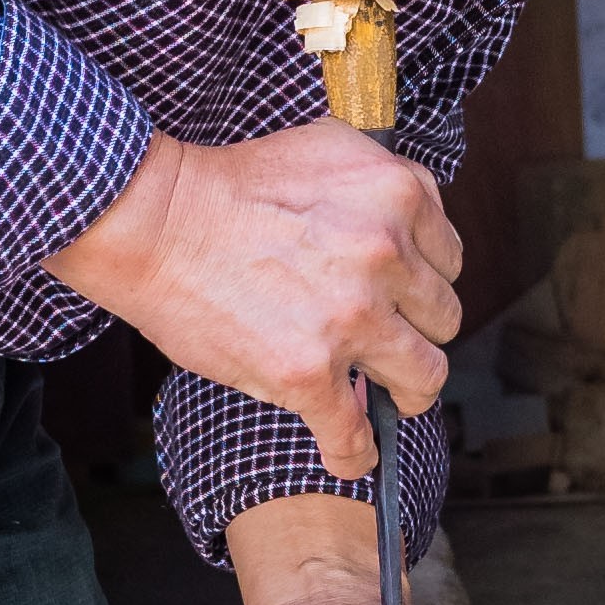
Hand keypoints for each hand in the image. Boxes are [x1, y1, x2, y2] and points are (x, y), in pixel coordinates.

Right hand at [51, 126, 458, 483]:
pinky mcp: (309, 372)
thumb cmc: (227, 187)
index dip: (422, 282)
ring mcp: (352, 317)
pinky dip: (354, 452)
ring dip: (406, 391)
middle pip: (443, 317)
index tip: (400, 297)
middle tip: (382, 342)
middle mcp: (386, 254)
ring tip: (385, 397)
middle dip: (414, 331)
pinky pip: (354, 433)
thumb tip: (407, 226)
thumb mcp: (325, 150)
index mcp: (396, 195)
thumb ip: (380, 185)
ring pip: (424, 376)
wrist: (156, 222)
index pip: (448, 259)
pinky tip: (349, 454)